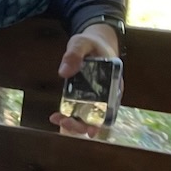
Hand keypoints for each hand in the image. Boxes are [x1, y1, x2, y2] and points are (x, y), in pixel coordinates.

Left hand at [50, 23, 120, 137]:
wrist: (94, 41)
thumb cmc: (91, 43)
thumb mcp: (81, 43)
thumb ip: (74, 54)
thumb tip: (63, 73)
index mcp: (114, 83)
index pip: (110, 108)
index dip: (100, 122)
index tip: (88, 129)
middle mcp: (108, 94)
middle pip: (98, 118)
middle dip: (81, 125)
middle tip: (63, 122)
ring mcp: (97, 96)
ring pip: (89, 117)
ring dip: (74, 123)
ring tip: (56, 119)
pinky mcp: (86, 95)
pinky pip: (80, 110)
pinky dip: (70, 116)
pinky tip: (56, 117)